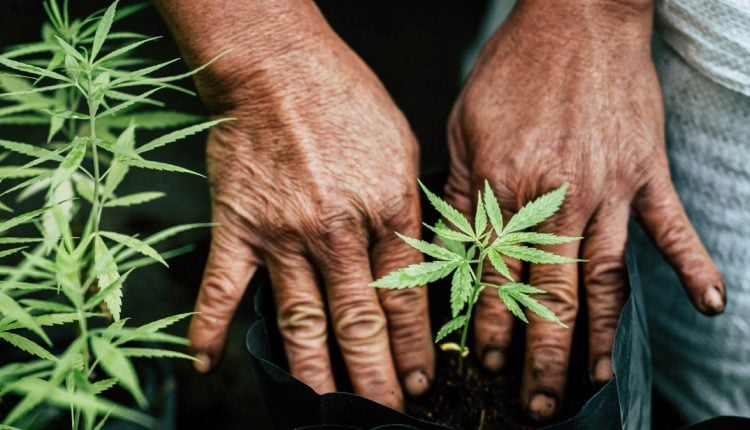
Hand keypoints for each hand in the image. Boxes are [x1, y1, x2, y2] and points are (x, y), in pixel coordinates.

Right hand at [156, 1, 434, 409]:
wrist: (276, 67)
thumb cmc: (345, 99)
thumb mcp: (401, 150)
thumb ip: (407, 212)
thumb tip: (414, 266)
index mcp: (387, 210)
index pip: (406, 298)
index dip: (415, 347)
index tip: (419, 380)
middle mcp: (337, 232)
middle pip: (358, 321)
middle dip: (374, 377)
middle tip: (384, 410)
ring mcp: (282, 235)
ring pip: (301, 320)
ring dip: (315, 372)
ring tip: (325, 409)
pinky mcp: (235, 228)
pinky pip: (221, 288)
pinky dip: (208, 327)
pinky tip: (205, 363)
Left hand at [446, 0, 724, 420]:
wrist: (576, 17)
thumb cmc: (512, 70)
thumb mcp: (464, 127)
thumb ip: (460, 192)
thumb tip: (451, 248)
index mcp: (504, 186)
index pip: (493, 274)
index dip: (489, 326)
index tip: (486, 365)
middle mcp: (556, 197)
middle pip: (549, 292)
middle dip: (542, 354)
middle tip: (539, 401)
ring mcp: (607, 187)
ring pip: (602, 276)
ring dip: (598, 334)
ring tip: (594, 380)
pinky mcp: (646, 172)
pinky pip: (671, 227)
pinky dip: (694, 264)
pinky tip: (709, 305)